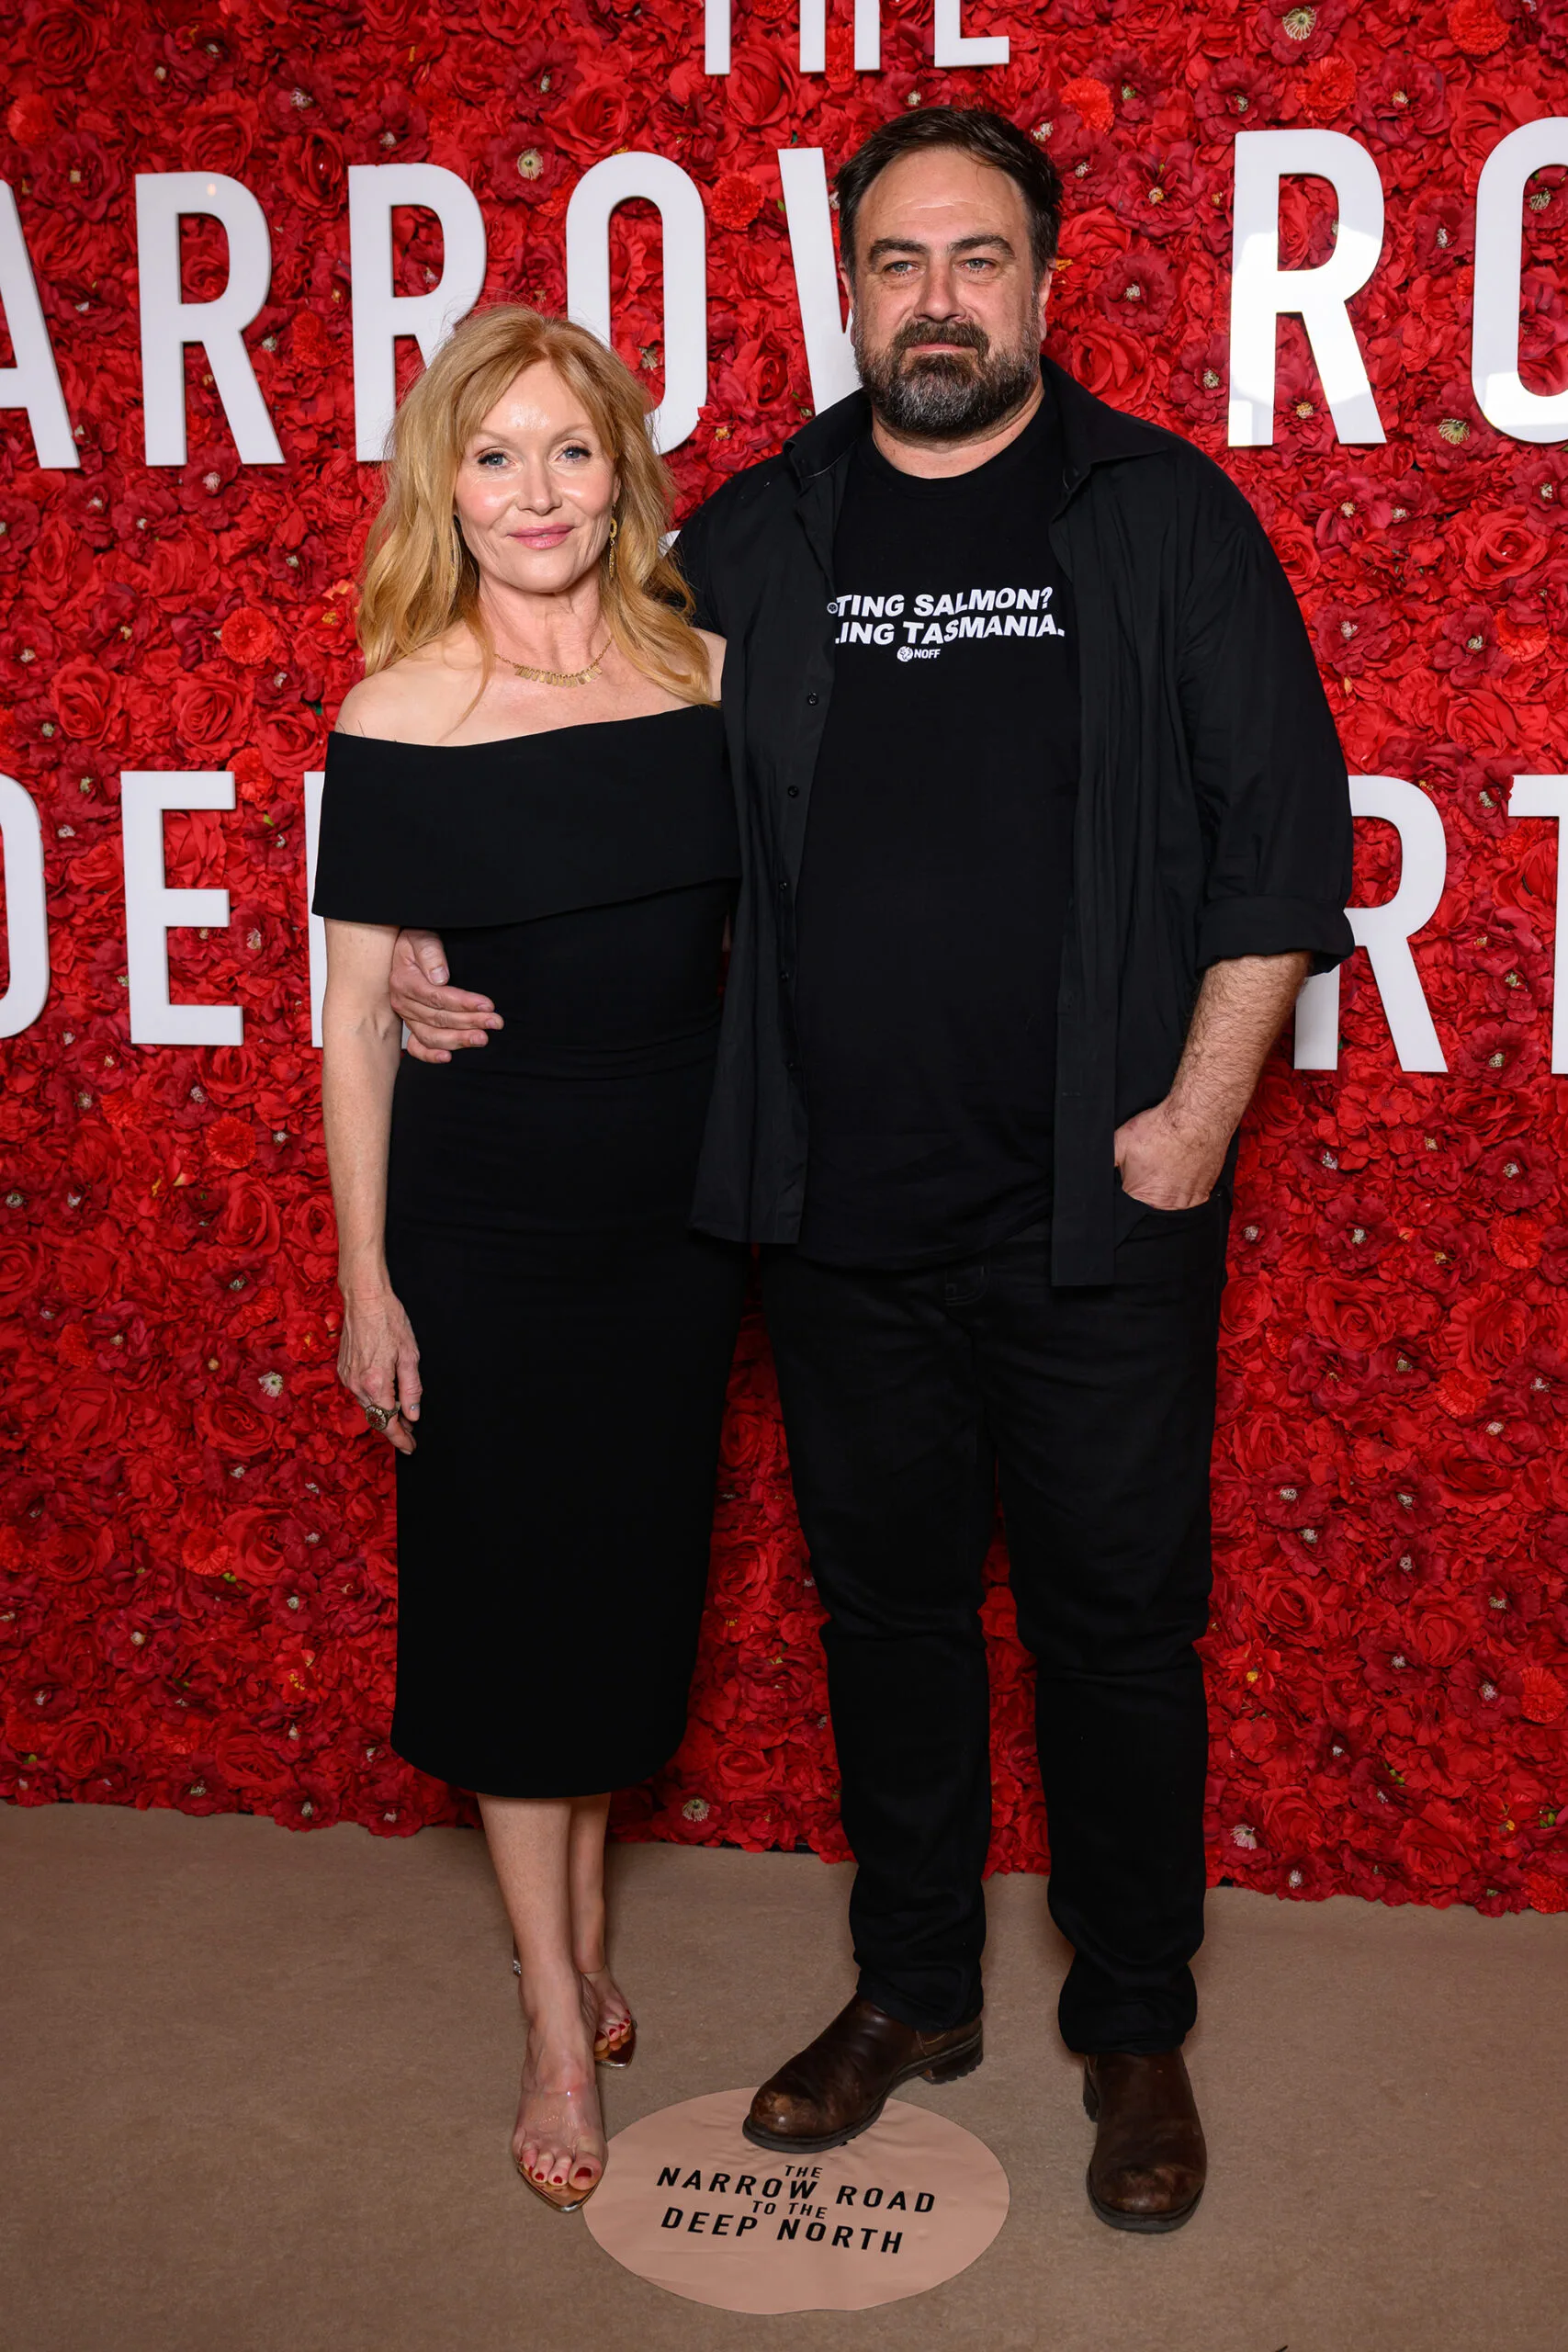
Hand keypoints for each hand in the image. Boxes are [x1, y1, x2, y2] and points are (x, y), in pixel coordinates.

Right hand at [338, 1282, 421, 1454]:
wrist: (364, 1299)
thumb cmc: (389, 1321)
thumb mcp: (410, 1355)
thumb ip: (411, 1390)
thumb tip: (412, 1416)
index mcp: (376, 1383)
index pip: (388, 1423)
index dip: (400, 1439)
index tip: (411, 1448)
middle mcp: (357, 1384)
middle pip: (376, 1417)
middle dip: (394, 1427)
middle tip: (411, 1431)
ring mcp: (347, 1378)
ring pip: (367, 1406)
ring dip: (383, 1412)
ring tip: (402, 1413)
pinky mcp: (343, 1370)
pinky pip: (360, 1392)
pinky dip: (373, 1398)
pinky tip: (386, 1393)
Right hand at [389, 928, 502, 1063]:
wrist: (407, 948)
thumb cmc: (417, 940)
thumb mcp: (421, 937)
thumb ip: (430, 953)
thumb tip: (440, 978)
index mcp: (404, 981)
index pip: (437, 997)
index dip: (463, 1003)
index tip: (487, 1005)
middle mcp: (403, 1002)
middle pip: (439, 1018)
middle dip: (470, 1022)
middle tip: (494, 1023)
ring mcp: (407, 1016)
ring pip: (432, 1035)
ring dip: (458, 1040)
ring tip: (482, 1038)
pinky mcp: (412, 1024)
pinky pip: (417, 1046)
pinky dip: (430, 1055)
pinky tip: (448, 1057)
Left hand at [1113, 1098, 1228, 1211]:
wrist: (1196, 1119)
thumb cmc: (1160, 1129)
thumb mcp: (1119, 1142)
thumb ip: (1106, 1162)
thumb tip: (1095, 1172)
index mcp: (1140, 1196)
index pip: (1128, 1197)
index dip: (1130, 1178)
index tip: (1137, 1165)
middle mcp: (1164, 1204)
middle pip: (1151, 1199)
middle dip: (1150, 1182)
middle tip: (1154, 1160)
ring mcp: (1186, 1201)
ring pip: (1172, 1198)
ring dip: (1170, 1183)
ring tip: (1170, 1160)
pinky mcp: (1204, 1194)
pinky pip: (1191, 1195)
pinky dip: (1187, 1183)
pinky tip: (1184, 1165)